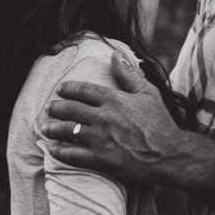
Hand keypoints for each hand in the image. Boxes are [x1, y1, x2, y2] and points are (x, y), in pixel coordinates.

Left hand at [42, 49, 214, 194]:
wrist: (170, 154)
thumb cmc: (161, 122)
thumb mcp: (148, 92)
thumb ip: (128, 74)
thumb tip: (115, 54)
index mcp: (114, 100)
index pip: (84, 91)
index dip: (69, 89)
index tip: (60, 89)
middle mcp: (104, 117)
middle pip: (72, 110)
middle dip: (57, 108)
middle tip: (49, 108)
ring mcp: (101, 139)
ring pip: (69, 131)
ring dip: (53, 128)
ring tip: (44, 127)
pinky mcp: (101, 160)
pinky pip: (74, 155)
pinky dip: (60, 152)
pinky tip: (52, 149)